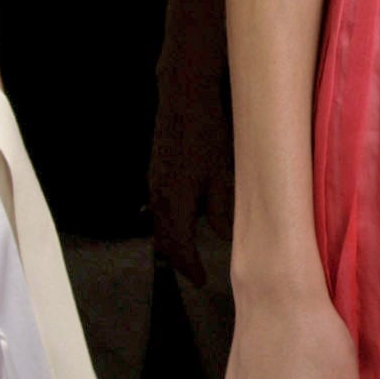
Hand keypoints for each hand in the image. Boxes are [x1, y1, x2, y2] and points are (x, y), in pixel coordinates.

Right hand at [148, 56, 235, 286]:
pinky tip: (178, 218)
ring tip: (186, 251)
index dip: (190, 267)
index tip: (201, 281)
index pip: (180, 248)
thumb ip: (223, 212)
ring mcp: (154, 181)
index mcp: (175, 203)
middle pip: (164, 239)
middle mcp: (159, 196)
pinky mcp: (155, 168)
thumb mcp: (225, 177)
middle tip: (193, 272)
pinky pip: (158, 205)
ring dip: (171, 239)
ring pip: (159, 222)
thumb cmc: (209, 134)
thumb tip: (223, 236)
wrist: (185, 96)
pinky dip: (167, 220)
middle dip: (178, 258)